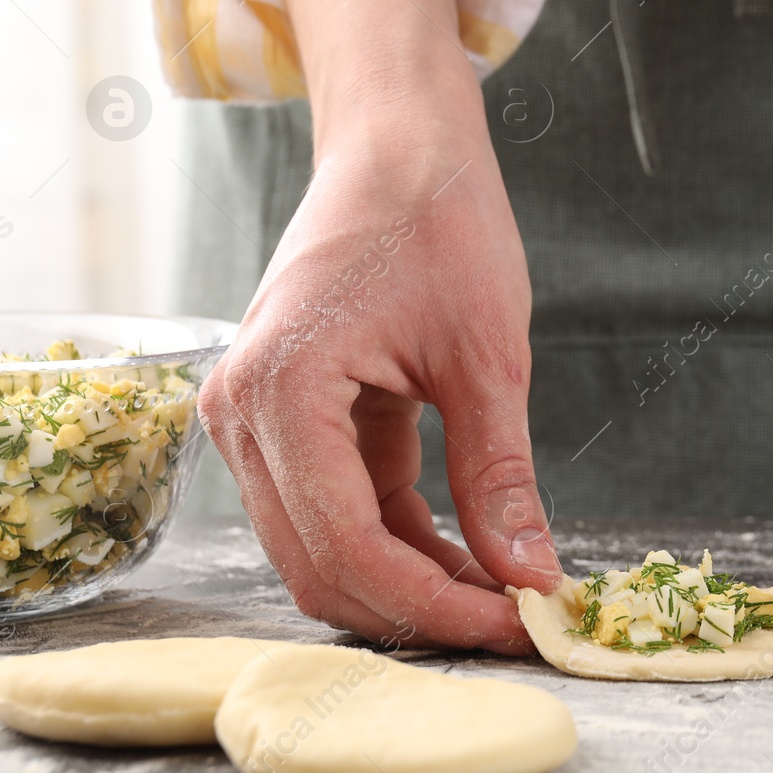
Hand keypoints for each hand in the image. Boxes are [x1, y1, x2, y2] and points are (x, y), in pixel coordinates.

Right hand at [199, 127, 560, 653]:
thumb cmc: (439, 220)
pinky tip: (470, 556)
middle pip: (321, 565)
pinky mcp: (287, 419)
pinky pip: (336, 508)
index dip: (438, 605)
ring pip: (324, 548)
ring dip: (410, 582)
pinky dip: (400, 541)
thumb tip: (531, 575)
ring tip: (505, 594)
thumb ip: (499, 472)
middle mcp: (240, 414)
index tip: (520, 626)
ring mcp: (254, 419)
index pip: (349, 546)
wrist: (398, 146)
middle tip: (517, 623)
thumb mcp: (487, 354)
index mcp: (279, 390)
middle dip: (421, 609)